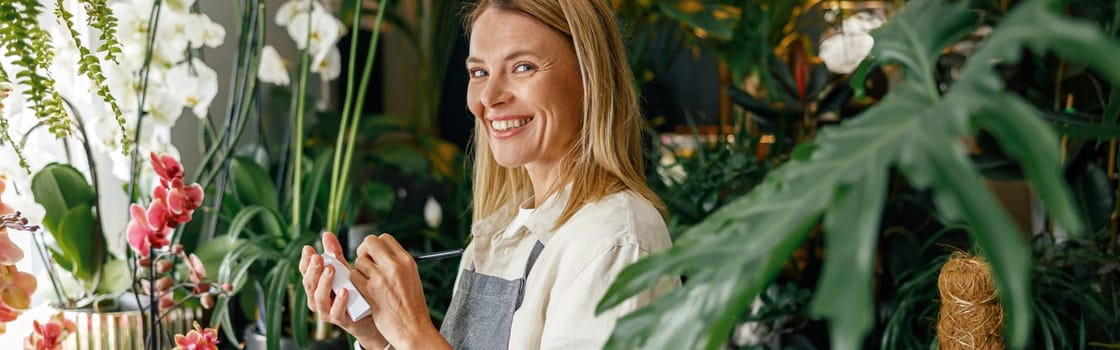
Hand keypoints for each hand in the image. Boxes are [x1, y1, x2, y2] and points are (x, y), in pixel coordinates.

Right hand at [299, 232, 387, 348]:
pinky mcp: (341, 320)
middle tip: (319, 257)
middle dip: (313, 270)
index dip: (305, 261)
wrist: (370, 316)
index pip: (305, 272)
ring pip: (319, 298)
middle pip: (309, 284)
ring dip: (324, 283)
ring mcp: (327, 311)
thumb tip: (326, 234)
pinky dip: (339, 302)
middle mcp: (317, 299)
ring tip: (331, 270)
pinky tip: (344, 290)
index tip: (308, 249)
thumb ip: (335, 254)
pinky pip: (336, 312)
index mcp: (316, 286)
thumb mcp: (344, 271)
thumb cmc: (354, 292)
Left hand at [351, 234, 449, 348]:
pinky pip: (354, 276)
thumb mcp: (411, 277)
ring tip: (367, 281)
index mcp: (406, 260)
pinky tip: (363, 290)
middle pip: (370, 242)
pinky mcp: (370, 290)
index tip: (374, 254)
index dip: (376, 245)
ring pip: (359, 261)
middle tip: (365, 262)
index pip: (385, 238)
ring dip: (360, 269)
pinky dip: (355, 282)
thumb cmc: (412, 306)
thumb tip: (379, 253)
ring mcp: (381, 278)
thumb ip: (397, 263)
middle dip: (364, 251)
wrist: (412, 327)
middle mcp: (394, 266)